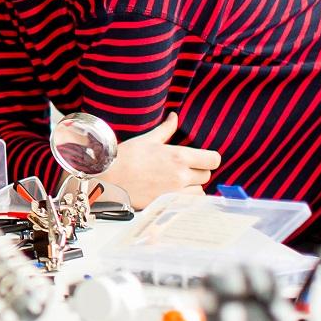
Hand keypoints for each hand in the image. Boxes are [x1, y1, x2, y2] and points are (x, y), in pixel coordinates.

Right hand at [99, 113, 220, 209]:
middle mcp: (180, 175)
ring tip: (177, 183)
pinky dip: (184, 199)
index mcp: (178, 156)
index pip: (213, 160)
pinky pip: (188, 203)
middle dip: (197, 172)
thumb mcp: (147, 139)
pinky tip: (172, 193)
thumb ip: (166, 129)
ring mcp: (175, 192)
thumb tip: (174, 116)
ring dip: (192, 187)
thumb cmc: (125, 157)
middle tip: (182, 169)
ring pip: (200, 191)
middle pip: (206, 175)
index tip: (201, 159)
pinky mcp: (168, 205)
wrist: (108, 178)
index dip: (209, 158)